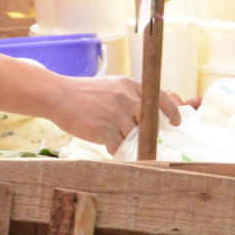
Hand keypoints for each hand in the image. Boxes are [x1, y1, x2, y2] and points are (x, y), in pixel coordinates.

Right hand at [50, 76, 182, 150]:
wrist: (59, 96)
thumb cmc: (84, 93)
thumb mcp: (111, 87)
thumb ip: (129, 98)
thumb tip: (147, 117)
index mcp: (129, 85)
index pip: (159, 98)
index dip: (171, 111)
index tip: (176, 122)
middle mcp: (126, 98)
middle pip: (148, 123)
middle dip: (147, 133)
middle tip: (145, 139)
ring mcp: (116, 114)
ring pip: (132, 137)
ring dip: (125, 140)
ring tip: (112, 136)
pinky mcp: (105, 130)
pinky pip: (118, 147)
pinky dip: (115, 150)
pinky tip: (107, 145)